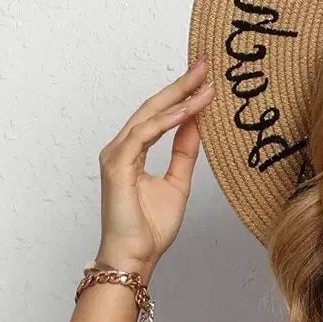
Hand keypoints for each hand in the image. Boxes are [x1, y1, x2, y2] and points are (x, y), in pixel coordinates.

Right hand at [95, 57, 214, 275]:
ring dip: (178, 98)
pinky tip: (186, 111)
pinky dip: (166, 121)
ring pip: (149, 116)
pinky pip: (144, 135)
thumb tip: (196, 125)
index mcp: (133, 151)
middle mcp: (121, 147)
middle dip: (180, 85)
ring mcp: (116, 154)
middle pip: (153, 107)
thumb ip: (184, 153)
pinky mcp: (117, 165)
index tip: (205, 80)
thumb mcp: (177, 184)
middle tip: (204, 64)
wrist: (134, 258)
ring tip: (202, 83)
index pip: (159, 115)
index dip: (181, 95)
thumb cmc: (149, 230)